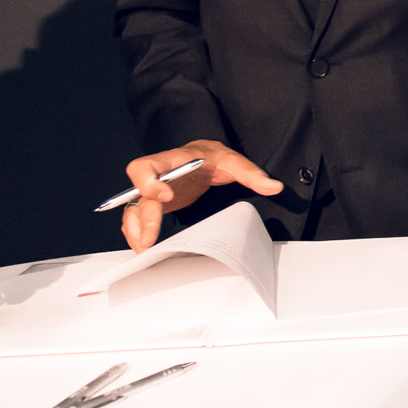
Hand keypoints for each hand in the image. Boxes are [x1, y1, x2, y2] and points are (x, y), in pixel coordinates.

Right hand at [121, 139, 282, 252]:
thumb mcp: (234, 160)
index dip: (148, 181)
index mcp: (173, 160)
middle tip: (150, 239)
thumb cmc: (214, 157)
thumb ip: (252, 172)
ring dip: (135, 230)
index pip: (145, 165)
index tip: (166, 196)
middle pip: (138, 196)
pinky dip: (137, 233)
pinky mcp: (155, 207)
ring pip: (133, 210)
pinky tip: (146, 247)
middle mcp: (157, 177)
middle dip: (143, 218)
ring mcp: (153, 192)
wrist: (205, 158)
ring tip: (145, 250)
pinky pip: (137, 220)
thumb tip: (274, 186)